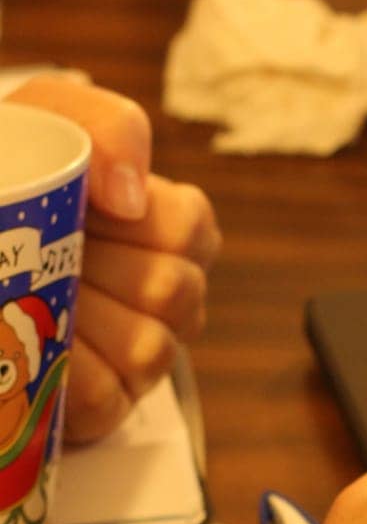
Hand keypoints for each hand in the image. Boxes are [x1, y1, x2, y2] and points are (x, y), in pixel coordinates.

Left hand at [3, 77, 220, 441]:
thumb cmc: (10, 173)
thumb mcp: (54, 120)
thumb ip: (111, 131)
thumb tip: (129, 199)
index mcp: (166, 226)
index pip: (191, 229)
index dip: (132, 223)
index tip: (79, 208)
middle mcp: (166, 293)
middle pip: (173, 292)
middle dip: (92, 269)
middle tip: (43, 253)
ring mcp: (142, 352)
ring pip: (147, 349)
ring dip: (73, 319)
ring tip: (27, 295)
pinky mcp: (106, 404)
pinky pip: (106, 396)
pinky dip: (61, 372)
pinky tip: (34, 341)